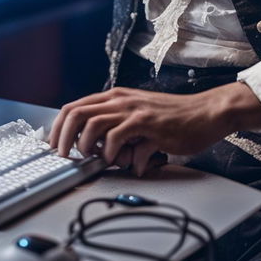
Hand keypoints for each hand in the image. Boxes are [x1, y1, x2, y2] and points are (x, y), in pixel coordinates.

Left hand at [48, 82, 260, 176]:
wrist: (205, 113)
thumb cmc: (174, 118)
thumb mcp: (139, 116)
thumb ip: (118, 128)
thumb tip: (98, 150)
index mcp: (115, 97)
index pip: (74, 107)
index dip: (59, 128)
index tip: (55, 147)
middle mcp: (120, 100)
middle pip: (77, 113)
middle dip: (64, 138)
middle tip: (66, 157)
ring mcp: (133, 110)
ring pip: (93, 124)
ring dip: (88, 147)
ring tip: (96, 159)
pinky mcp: (147, 123)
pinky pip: (119, 139)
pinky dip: (116, 155)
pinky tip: (127, 163)